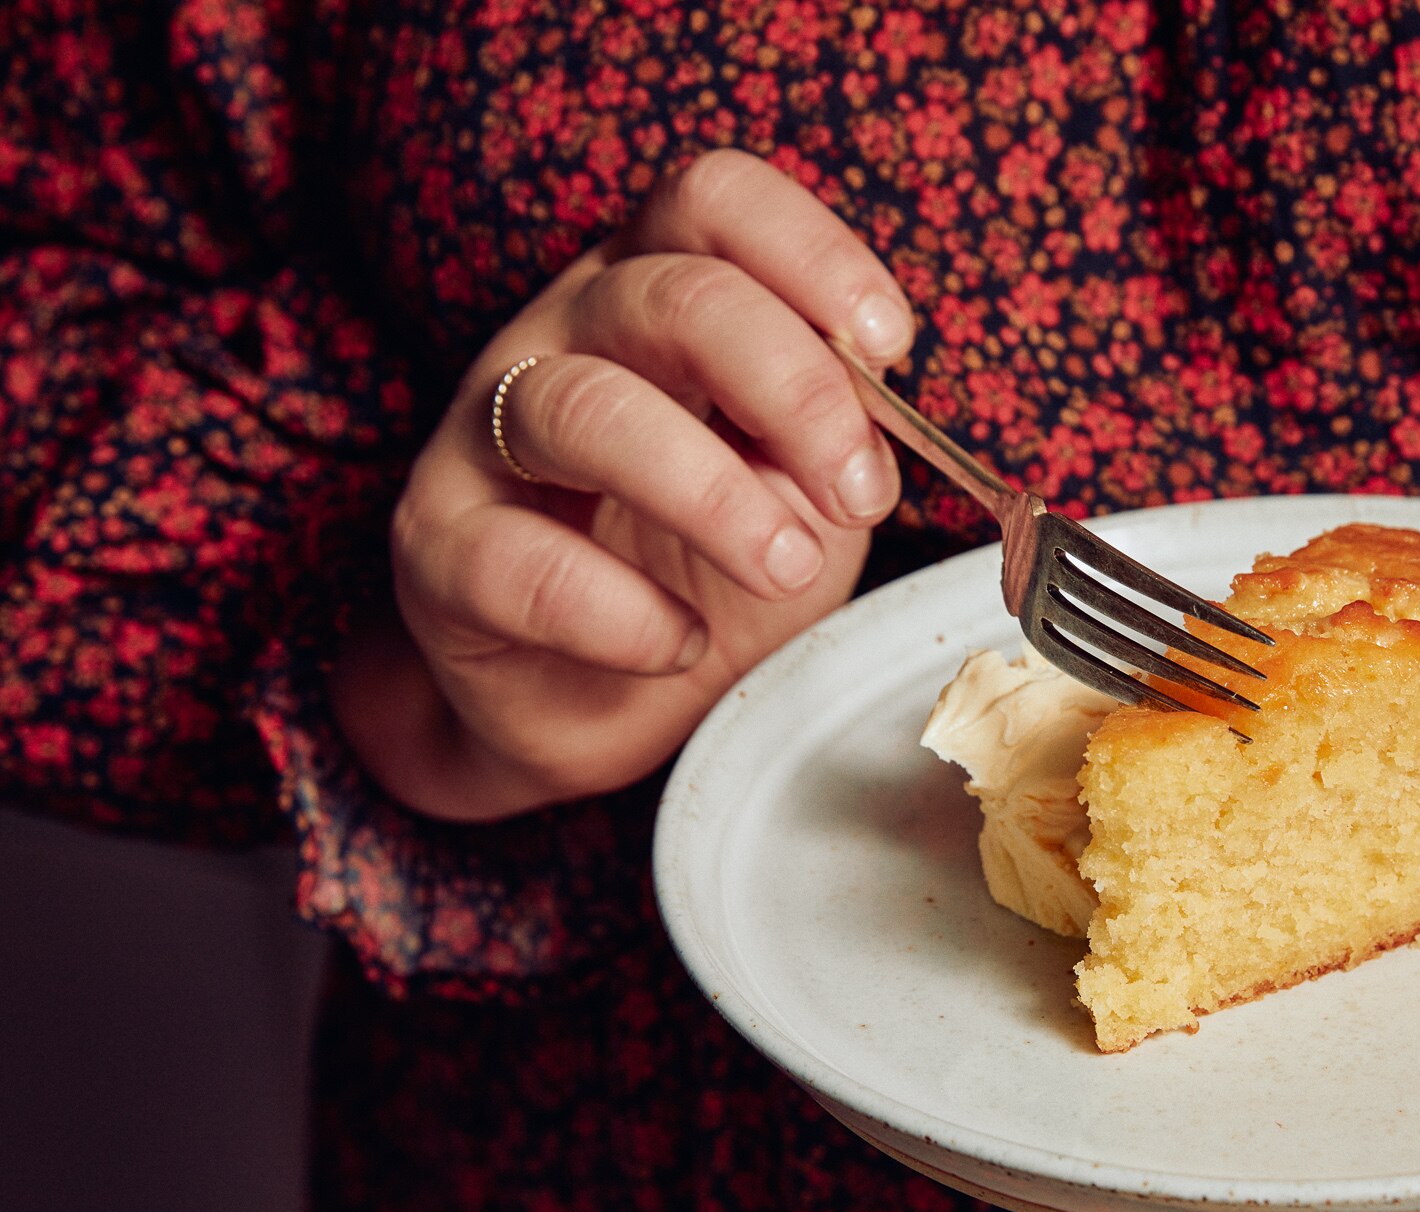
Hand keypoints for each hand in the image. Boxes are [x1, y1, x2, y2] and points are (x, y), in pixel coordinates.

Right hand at [333, 151, 913, 820]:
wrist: (595, 708)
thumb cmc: (706, 572)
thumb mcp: (800, 495)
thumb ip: (835, 446)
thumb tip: (865, 441)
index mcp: (658, 292)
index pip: (715, 203)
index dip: (810, 253)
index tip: (888, 346)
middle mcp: (565, 335)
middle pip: (670, 296)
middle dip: (793, 390)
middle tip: (858, 496)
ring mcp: (486, 433)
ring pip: (585, 408)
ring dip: (713, 495)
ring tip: (784, 569)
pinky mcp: (440, 548)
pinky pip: (518, 562)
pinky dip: (621, 614)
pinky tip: (678, 644)